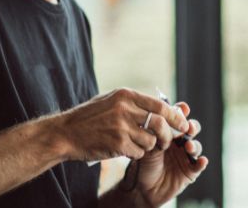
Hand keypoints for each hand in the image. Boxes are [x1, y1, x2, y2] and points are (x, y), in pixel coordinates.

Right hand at [52, 88, 190, 161]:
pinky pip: (139, 152)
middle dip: (168, 135)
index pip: (160, 105)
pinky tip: (126, 150)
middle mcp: (125, 109)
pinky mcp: (117, 143)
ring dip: (149, 146)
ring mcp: (121, 126)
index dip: (175, 116)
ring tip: (138, 145)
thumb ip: (135, 103)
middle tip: (167, 141)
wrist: (65, 133)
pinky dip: (136, 154)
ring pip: (151, 140)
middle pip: (160, 123)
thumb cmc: (89, 117)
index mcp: (125, 95)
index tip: (183, 123)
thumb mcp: (111, 100)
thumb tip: (165, 107)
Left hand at [125, 102, 208, 205]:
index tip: (183, 109)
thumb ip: (155, 135)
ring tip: (188, 147)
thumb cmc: (144, 164)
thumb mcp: (147, 147)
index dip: (183, 113)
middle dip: (192, 127)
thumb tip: (159, 119)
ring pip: (196, 146)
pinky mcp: (190, 171)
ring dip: (194, 145)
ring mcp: (186, 156)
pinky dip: (202, 162)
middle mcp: (180, 143)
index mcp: (170, 133)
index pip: (179, 119)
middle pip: (192, 130)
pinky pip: (199, 165)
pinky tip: (201, 161)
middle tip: (188, 128)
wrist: (143, 188)